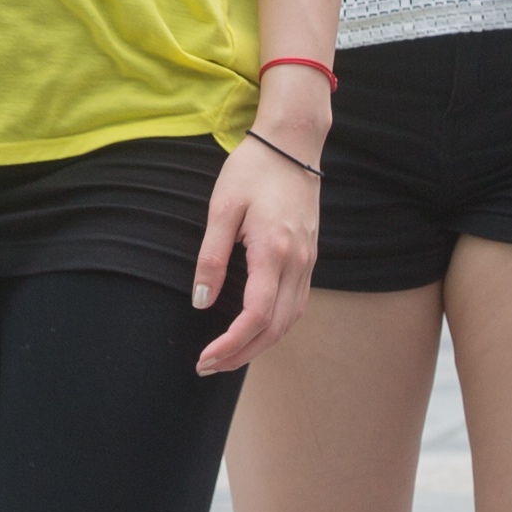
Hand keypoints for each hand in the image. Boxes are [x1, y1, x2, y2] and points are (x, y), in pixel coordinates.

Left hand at [195, 128, 320, 373]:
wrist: (293, 145)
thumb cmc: (253, 171)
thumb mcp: (222, 208)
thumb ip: (211, 257)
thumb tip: (201, 302)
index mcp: (275, 250)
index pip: (257, 315)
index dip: (231, 344)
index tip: (205, 358)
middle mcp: (298, 262)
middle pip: (275, 328)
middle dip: (242, 354)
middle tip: (208, 366)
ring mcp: (308, 262)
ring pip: (290, 321)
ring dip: (259, 345)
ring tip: (227, 357)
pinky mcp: (309, 258)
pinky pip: (296, 305)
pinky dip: (275, 327)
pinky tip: (254, 332)